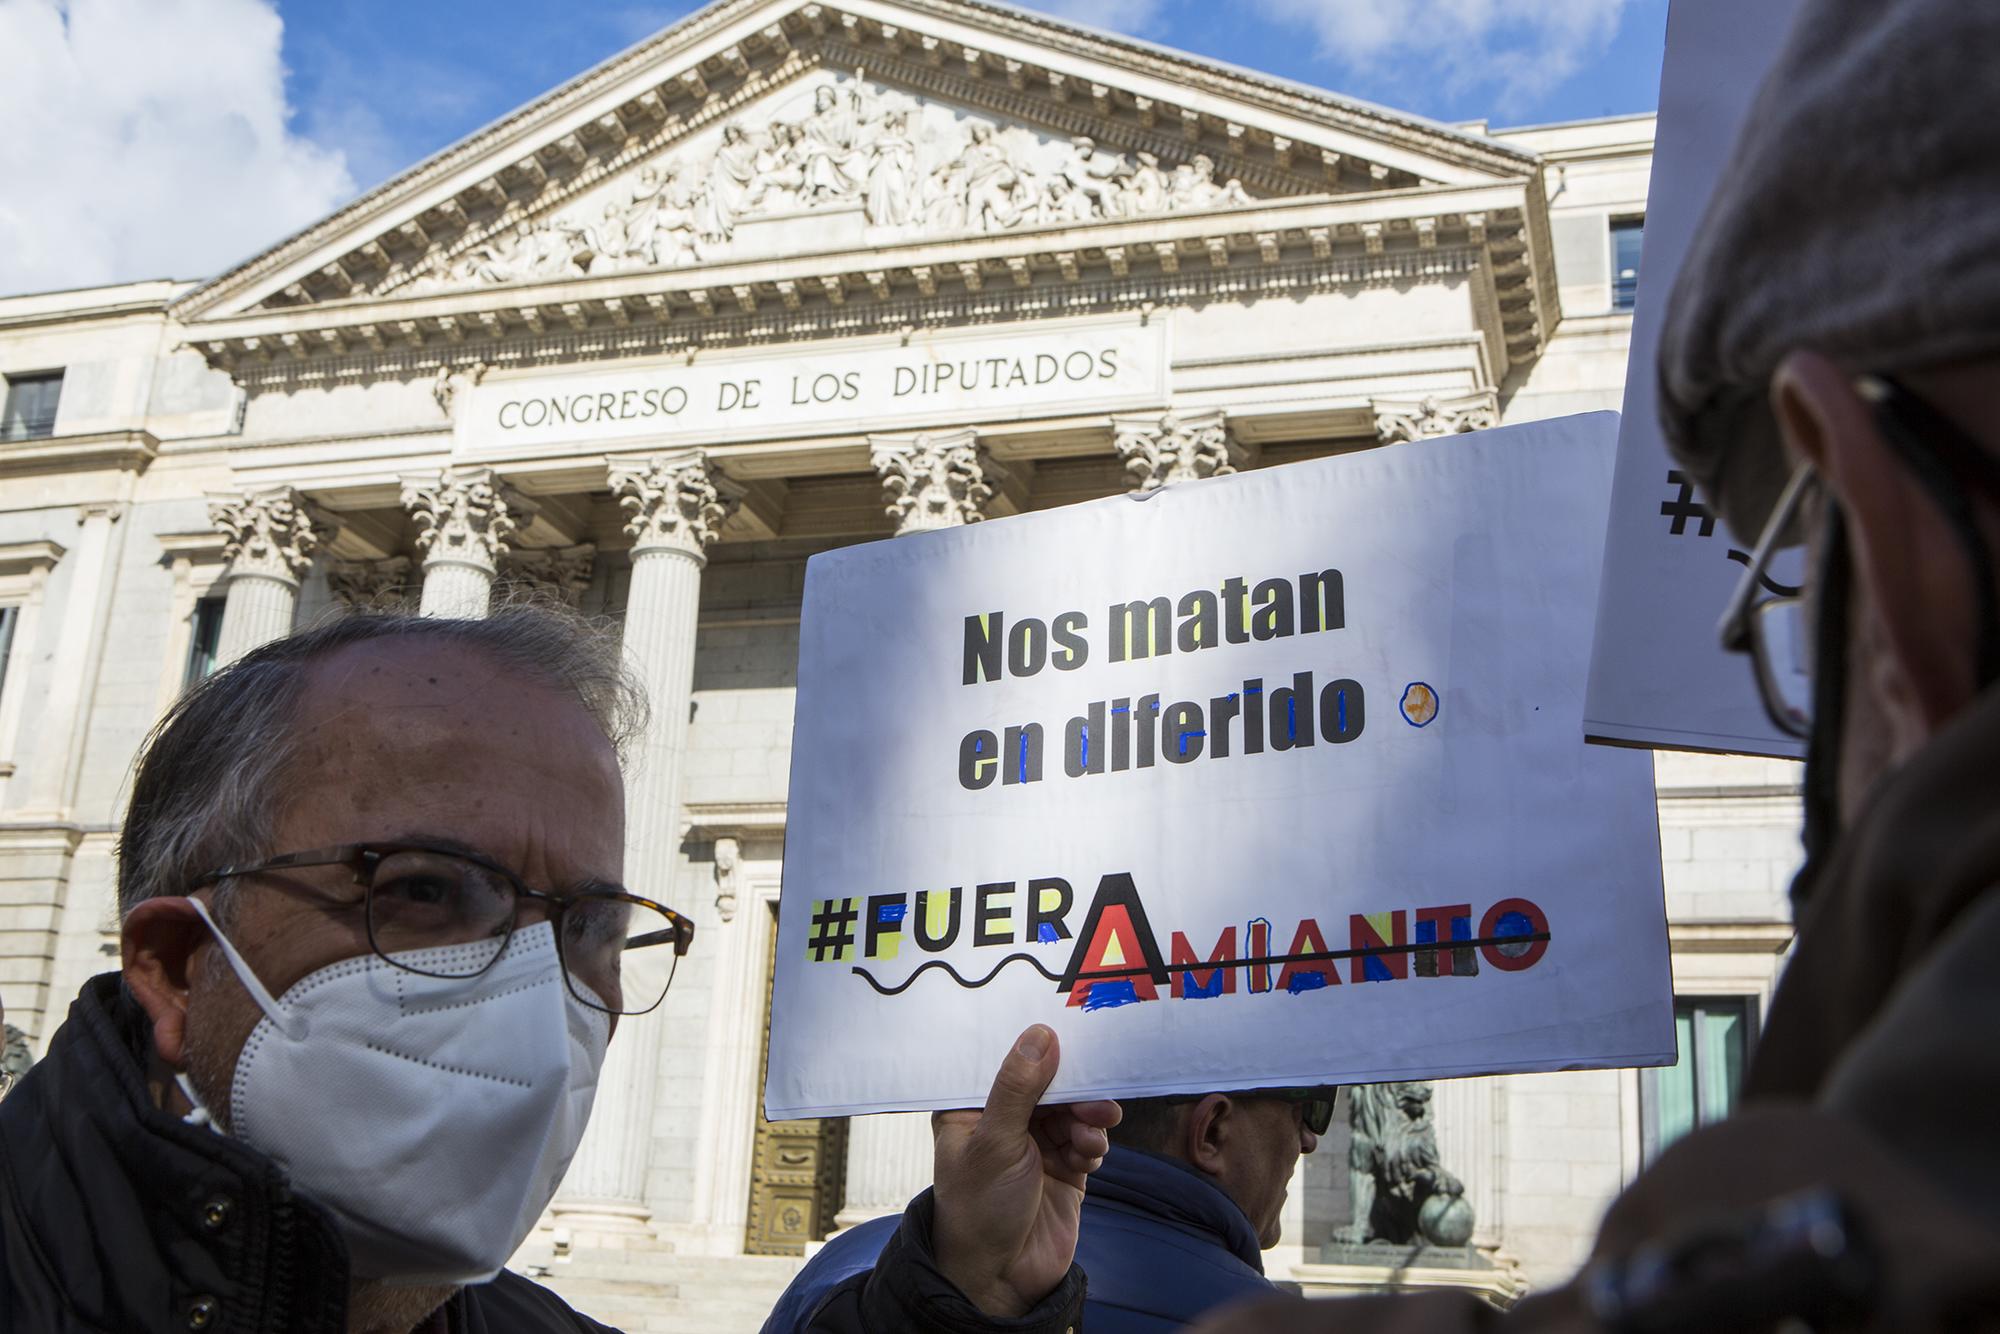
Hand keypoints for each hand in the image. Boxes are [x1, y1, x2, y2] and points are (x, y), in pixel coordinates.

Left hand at [931, 1024, 1120, 1316]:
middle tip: (1094, 1097)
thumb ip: (1019, 1088)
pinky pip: (1088, 1140)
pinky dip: (1093, 1144)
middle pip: (1047, 1084)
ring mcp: (1035, 1145)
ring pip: (1073, 1110)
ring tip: (1093, 1134)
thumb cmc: (979, 1210)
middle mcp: (1003, 1121)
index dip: (1033, 1046)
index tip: (1065, 1029)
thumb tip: (1039, 1035)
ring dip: (1088, 1118)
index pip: (1003, 1062)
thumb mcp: (995, 1142)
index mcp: (970, 1108)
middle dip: (1074, 1089)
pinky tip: (1089, 1157)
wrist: (1002, 1279)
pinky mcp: (1064, 1168)